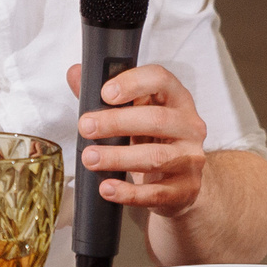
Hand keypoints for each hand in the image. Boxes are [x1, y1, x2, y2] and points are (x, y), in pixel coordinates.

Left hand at [67, 61, 208, 217]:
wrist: (177, 181)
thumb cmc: (150, 139)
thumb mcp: (131, 113)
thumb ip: (104, 96)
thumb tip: (76, 73)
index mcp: (175, 99)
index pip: (162, 80)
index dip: (133, 83)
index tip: (105, 93)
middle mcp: (189, 126)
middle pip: (157, 119)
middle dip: (116, 122)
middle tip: (85, 127)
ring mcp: (190, 158)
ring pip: (157, 157)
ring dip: (118, 158)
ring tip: (89, 158)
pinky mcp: (186, 188)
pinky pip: (158, 192)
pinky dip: (129, 192)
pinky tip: (107, 188)